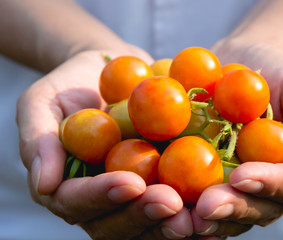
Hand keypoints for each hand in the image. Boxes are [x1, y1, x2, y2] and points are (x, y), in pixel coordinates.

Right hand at [16, 49, 192, 238]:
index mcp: (70, 186)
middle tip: (171, 204)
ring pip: (149, 223)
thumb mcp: (42, 102)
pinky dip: (195, 211)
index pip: (77, 202)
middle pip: (116, 223)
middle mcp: (102, 201)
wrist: (111, 72)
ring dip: (172, 223)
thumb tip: (43, 185)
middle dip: (143, 215)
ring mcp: (134, 196)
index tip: (130, 182)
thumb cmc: (71, 86)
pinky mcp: (162, 185)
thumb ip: (38, 140)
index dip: (101, 196)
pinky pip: (177, 205)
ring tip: (197, 216)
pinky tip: (217, 208)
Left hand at [190, 41, 282, 237]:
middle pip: (261, 207)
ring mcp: (245, 187)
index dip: (269, 184)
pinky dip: (190, 209)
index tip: (240, 176)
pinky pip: (206, 201)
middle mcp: (276, 185)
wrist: (240, 64)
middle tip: (206, 206)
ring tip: (186, 217)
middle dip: (234, 207)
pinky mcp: (217, 182)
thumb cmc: (275, 73)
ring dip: (210, 219)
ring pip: (233, 213)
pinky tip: (172, 209)